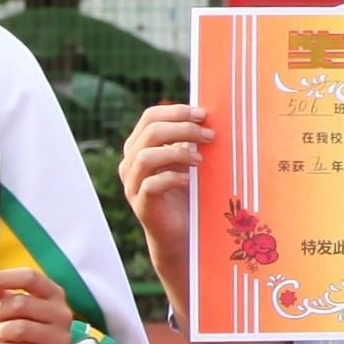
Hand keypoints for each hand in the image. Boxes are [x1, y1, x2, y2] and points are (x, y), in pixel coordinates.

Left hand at [0, 266, 72, 343]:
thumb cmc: (18, 336)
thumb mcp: (9, 313)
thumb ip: (0, 296)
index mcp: (53, 294)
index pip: (30, 278)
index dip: (1, 278)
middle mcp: (62, 313)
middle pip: (21, 304)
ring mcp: (62, 338)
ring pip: (19, 329)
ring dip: (0, 334)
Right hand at [119, 103, 211, 290]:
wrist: (181, 232)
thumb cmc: (187, 192)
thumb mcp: (189, 161)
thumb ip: (191, 140)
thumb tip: (212, 116)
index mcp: (140, 146)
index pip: (150, 117)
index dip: (176, 111)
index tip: (203, 114)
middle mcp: (131, 163)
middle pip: (150, 132)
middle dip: (183, 128)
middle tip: (210, 136)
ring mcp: (133, 184)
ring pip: (145, 156)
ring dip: (177, 153)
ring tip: (201, 160)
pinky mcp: (141, 205)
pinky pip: (150, 185)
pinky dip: (171, 178)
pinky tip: (188, 180)